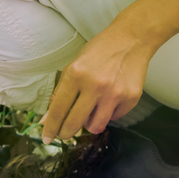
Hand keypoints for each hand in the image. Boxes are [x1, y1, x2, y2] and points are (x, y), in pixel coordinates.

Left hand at [41, 26, 157, 141]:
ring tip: (90, 111)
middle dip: (66, 133)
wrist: (130, 40)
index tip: (47, 137)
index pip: (58, 109)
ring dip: (89, 125)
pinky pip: (114, 118)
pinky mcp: (131, 98)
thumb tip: (48, 119)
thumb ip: (60, 93)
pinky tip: (110, 98)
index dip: (51, 127)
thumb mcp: (74, 66)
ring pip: (95, 127)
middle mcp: (95, 85)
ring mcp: (115, 93)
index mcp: (76, 74)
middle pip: (74, 123)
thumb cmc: (99, 52)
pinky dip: (108, 113)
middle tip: (64, 134)